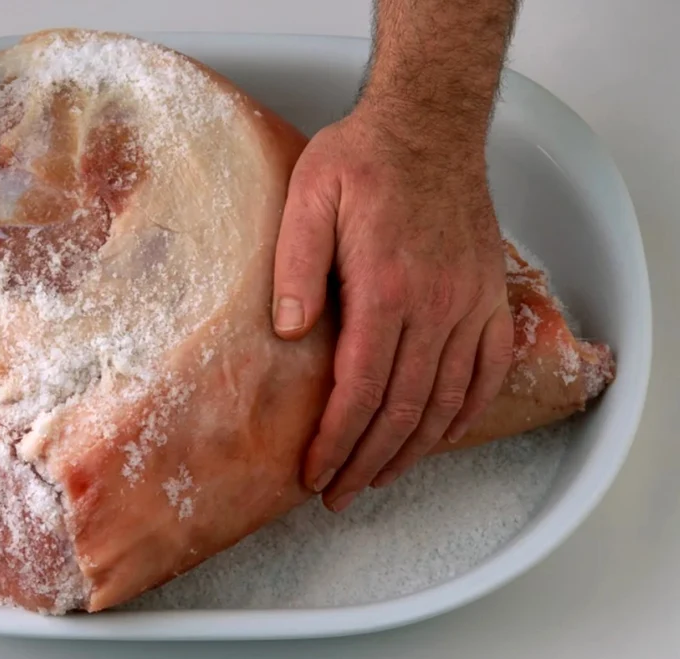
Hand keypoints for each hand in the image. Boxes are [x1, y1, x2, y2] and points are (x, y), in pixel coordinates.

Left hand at [272, 100, 513, 511]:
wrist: (429, 124)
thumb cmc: (362, 158)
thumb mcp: (307, 197)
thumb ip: (295, 265)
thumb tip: (291, 331)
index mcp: (386, 288)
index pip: (361, 390)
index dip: (336, 441)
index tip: (315, 474)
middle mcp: (435, 305)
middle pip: (402, 409)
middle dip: (367, 461)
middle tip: (340, 494)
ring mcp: (469, 303)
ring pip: (445, 400)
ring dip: (412, 450)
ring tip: (380, 478)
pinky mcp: (488, 296)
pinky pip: (488, 370)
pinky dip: (464, 413)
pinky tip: (440, 436)